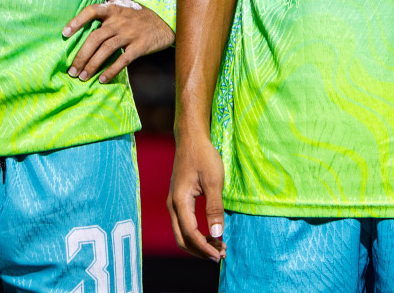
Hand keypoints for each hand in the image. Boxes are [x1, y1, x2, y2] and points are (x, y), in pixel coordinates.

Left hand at [62, 0, 174, 82]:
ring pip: (106, 50)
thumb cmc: (139, 15)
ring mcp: (130, 33)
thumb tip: (85, 10)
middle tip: (72, 71)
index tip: (64, 34)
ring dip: (92, 65)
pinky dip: (111, 70)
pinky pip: (123, 60)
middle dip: (81, 56)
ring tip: (83, 77)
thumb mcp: (124, 6)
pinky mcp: (140, 46)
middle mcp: (119, 20)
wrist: (166, 21)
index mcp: (113, 9)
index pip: (91, 10)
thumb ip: (107, 6)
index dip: (77, 21)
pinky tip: (102, 79)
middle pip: (95, 37)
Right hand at [167, 131, 225, 261]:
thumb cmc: (203, 156)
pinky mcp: (178, 200)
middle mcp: (172, 205)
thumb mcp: (214, 181)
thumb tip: (217, 234)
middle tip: (220, 254)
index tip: (220, 255)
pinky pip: (184, 224)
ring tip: (218, 245)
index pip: (190, 234)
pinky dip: (196, 234)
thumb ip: (214, 208)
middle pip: (182, 239)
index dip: (205, 248)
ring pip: (182, 233)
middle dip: (201, 250)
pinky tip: (211, 234)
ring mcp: (173, 203)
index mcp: (179, 202)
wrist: (191, 138)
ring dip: (199, 243)